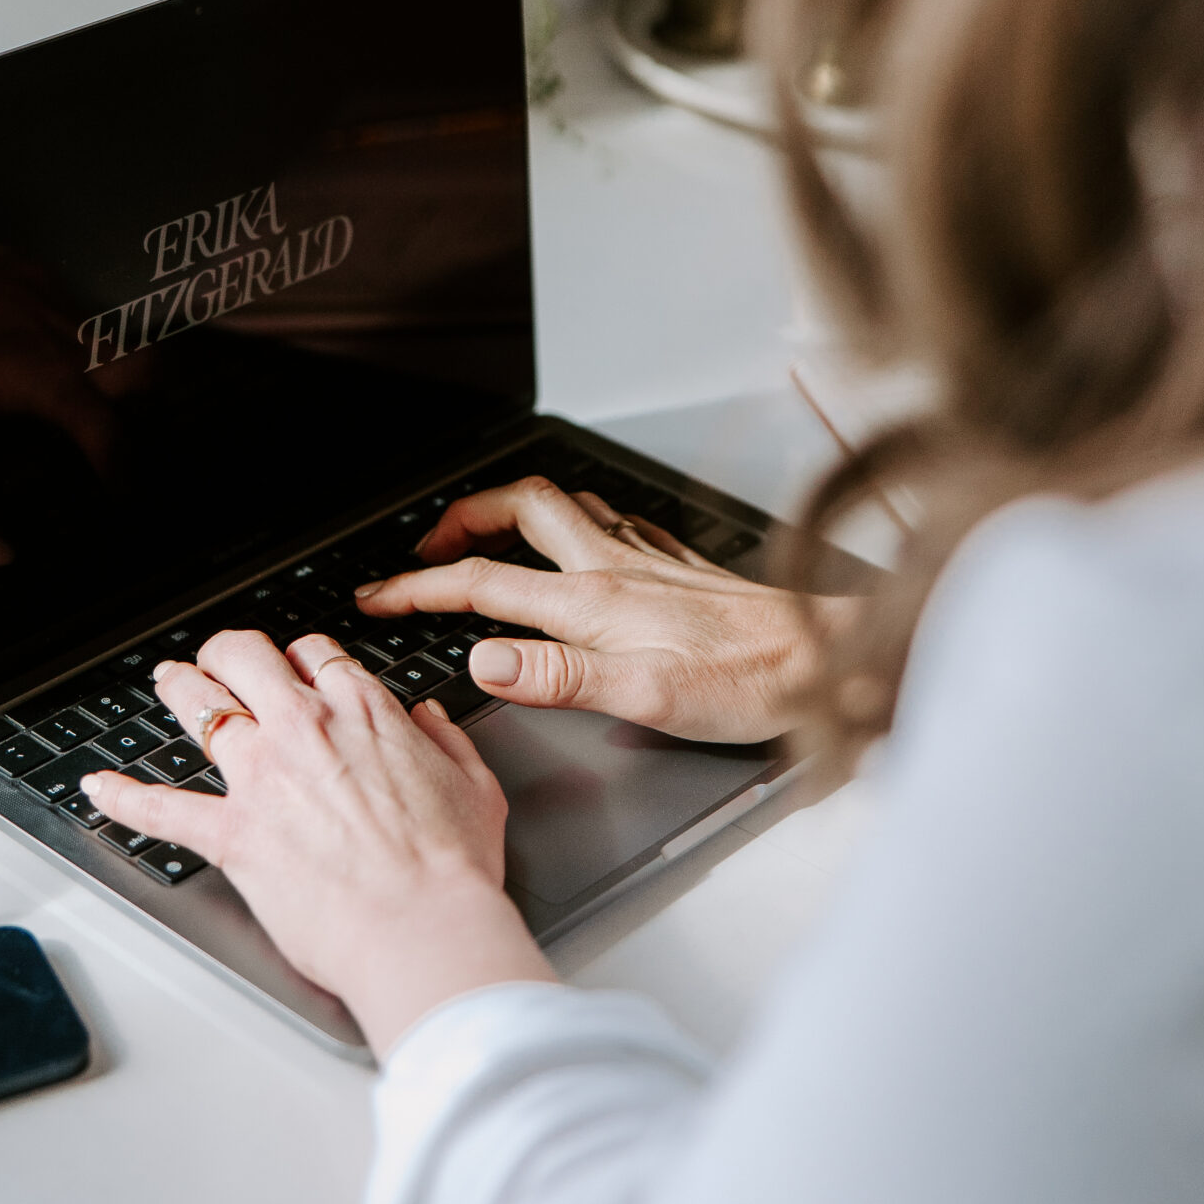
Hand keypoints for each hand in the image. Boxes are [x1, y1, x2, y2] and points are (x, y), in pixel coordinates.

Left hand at [83, 629, 552, 1056]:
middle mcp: (305, 729)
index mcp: (365, 711)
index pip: (316, 654)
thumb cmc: (451, 868)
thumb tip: (428, 717)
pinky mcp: (232, 834)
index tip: (295, 668)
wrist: (422, 925)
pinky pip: (162, 808)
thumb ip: (445, 739)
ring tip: (166, 682)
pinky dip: (123, 797)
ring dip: (178, 688)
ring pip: (201, 707)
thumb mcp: (473, 783)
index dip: (299, 656)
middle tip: (218, 658)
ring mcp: (262, 777)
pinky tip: (99, 787)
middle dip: (227, 652)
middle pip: (246, 658)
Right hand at [358, 474, 839, 743]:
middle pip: (520, 509)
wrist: (824, 658)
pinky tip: (585, 537)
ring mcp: (648, 558)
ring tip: (488, 528)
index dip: (420, 589)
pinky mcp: (678, 564)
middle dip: (461, 517)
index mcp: (595, 601)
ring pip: (565, 504)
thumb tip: (483, 660)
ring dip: (515, 508)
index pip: (485, 584)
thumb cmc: (749, 681)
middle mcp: (617, 565)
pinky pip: (610, 519)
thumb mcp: (644, 699)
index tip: (379, 598)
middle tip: (426, 545)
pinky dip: (575, 518)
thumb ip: (557, 675)